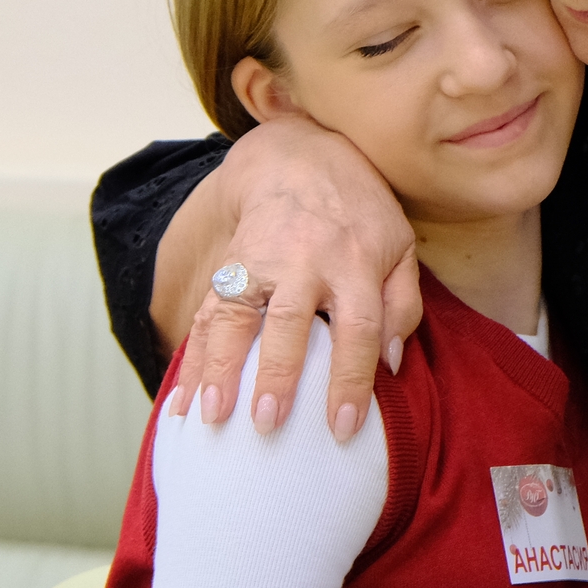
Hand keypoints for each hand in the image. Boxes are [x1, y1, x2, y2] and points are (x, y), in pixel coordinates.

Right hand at [160, 116, 420, 440]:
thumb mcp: (400, 247)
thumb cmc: (359, 214)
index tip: (344, 428)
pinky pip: (206, 314)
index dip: (350, 380)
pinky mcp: (228, 266)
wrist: (298, 159)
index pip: (358, 328)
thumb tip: (392, 365)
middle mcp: (305, 261)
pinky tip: (183, 399)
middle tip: (268, 423)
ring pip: (235, 316)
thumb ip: (403, 306)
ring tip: (210, 416)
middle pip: (289, 321)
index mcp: (356, 261)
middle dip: (276, 374)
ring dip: (219, 368)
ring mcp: (260, 261)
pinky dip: (193, 359)